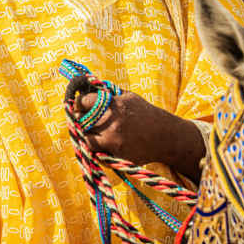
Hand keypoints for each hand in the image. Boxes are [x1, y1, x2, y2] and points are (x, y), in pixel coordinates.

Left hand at [76, 88, 204, 182]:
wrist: (166, 136)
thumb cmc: (145, 113)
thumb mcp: (128, 96)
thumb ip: (108, 93)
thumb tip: (87, 88)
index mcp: (114, 104)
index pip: (83, 102)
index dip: (78, 103)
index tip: (78, 105)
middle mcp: (112, 122)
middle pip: (81, 121)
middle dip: (79, 119)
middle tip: (81, 119)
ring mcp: (113, 141)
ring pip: (85, 139)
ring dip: (85, 136)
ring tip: (89, 132)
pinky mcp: (116, 156)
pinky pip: (96, 153)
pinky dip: (96, 149)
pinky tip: (101, 144)